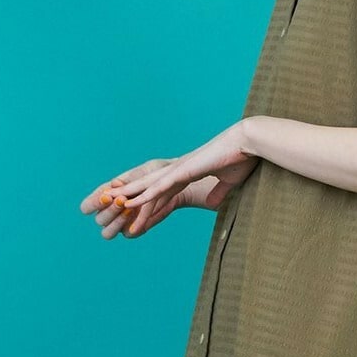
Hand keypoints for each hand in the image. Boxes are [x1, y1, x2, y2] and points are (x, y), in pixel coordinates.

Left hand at [81, 124, 255, 239]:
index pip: (163, 192)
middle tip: (110, 204)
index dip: (149, 204)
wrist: (248, 142)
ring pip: (147, 187)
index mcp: (188, 172)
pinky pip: (158, 188)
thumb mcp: (229, 182)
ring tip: (108, 202)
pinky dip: (143, 196)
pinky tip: (129, 203)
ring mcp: (178, 169)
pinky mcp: (183, 171)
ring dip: (128, 196)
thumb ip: (219, 192)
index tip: (136, 214)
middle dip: (130, 196)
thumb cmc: (242, 159)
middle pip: (148, 187)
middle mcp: (178, 170)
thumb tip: (214, 203)